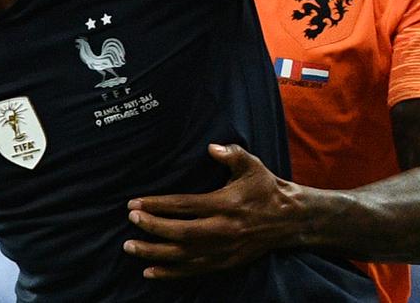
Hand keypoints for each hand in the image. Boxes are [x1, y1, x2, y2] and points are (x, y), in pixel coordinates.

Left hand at [124, 144, 304, 278]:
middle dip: (151, 227)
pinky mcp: (225, 263)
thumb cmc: (267, 188)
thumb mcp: (252, 165)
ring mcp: (223, 249)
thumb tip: (212, 147)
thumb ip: (232, 154)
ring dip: (154, 252)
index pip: (184, 205)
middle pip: (179, 232)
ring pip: (182, 255)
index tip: (135, 203)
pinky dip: (170, 272)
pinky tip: (150, 271)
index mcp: (225, 204)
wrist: (289, 219)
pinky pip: (193, 270)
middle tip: (131, 220)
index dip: (157, 204)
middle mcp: (222, 229)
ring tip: (131, 246)